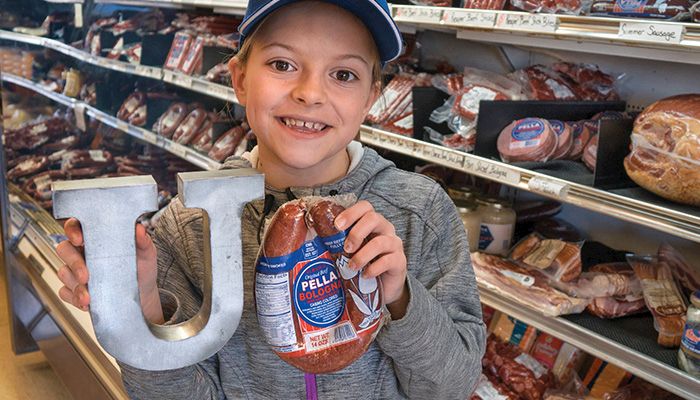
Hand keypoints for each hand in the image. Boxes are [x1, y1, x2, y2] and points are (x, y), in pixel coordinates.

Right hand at [55, 218, 163, 323]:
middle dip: (74, 263)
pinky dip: (74, 298)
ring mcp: (76, 271)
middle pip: (64, 249)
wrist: (143, 295)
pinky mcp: (75, 289)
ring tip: (89, 297)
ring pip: (64, 273)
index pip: (76, 226)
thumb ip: (142, 241)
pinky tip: (86, 303)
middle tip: (86, 276)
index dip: (73, 229)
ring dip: (75, 286)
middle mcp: (83, 252)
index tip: (80, 239)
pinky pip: (65, 292)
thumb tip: (139, 229)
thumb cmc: (141, 269)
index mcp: (96, 238)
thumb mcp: (146, 254)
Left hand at [334, 201, 408, 318]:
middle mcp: (385, 229)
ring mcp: (394, 244)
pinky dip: (374, 268)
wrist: (384, 286)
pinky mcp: (400, 261)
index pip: (365, 207)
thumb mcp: (351, 252)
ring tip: (351, 266)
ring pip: (381, 242)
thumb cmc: (364, 264)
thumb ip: (338, 244)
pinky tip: (365, 275)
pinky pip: (388, 260)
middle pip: (374, 218)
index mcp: (372, 223)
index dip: (351, 213)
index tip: (337, 225)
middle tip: (345, 248)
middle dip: (356, 232)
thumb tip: (310, 241)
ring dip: (362, 255)